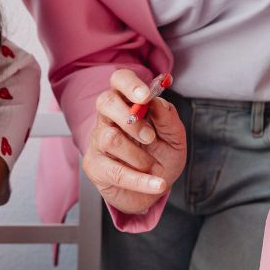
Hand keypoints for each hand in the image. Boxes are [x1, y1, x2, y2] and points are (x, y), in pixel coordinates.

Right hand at [83, 69, 185, 214]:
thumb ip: (168, 119)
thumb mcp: (174, 137)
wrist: (153, 189)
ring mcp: (98, 141)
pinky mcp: (95, 166)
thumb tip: (158, 102)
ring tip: (156, 168)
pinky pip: (115, 171)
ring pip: (111, 138)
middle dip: (129, 118)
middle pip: (106, 102)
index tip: (146, 96)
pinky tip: (156, 184)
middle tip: (150, 136)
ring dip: (140, 156)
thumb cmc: (161, 156)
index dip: (130, 84)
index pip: (120, 80)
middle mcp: (109, 118)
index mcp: (128, 103)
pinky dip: (140, 180)